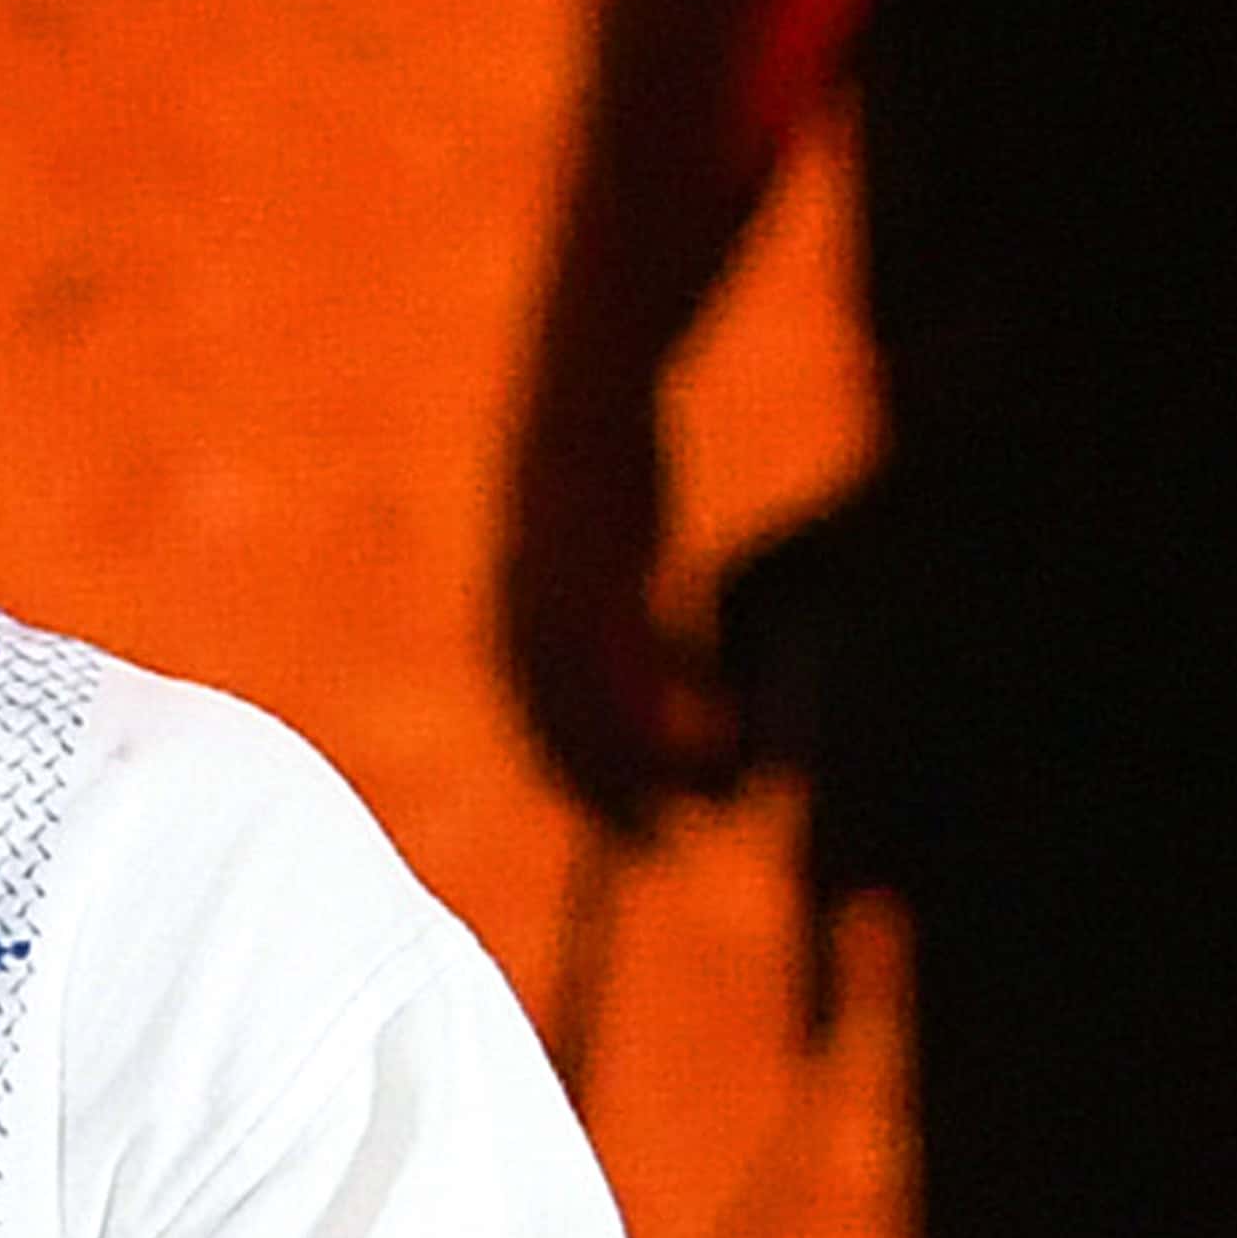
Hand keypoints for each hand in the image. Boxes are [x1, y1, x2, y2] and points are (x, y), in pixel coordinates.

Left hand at [497, 364, 739, 837]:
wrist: (588, 386)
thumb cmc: (599, 473)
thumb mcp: (606, 559)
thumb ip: (624, 622)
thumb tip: (669, 674)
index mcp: (511, 635)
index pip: (543, 738)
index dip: (586, 792)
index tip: (627, 835)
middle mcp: (523, 630)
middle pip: (569, 742)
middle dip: (614, 802)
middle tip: (660, 851)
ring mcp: (558, 605)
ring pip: (609, 712)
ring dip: (658, 765)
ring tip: (712, 802)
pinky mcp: (604, 573)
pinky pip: (644, 662)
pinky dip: (680, 704)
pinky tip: (726, 728)